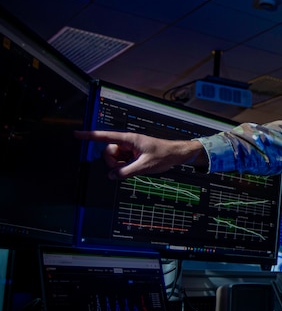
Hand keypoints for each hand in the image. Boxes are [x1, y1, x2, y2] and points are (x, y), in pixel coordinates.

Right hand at [74, 130, 205, 178]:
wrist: (176, 154)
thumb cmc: (163, 155)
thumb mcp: (144, 166)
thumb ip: (126, 172)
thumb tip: (112, 176)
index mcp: (129, 139)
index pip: (105, 137)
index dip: (90, 136)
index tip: (77, 134)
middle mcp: (127, 142)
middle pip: (108, 152)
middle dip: (113, 162)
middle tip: (127, 167)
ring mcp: (129, 149)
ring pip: (114, 159)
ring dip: (120, 166)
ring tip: (136, 166)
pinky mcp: (132, 155)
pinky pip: (121, 162)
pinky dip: (125, 167)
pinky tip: (137, 167)